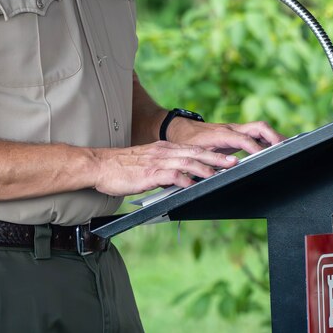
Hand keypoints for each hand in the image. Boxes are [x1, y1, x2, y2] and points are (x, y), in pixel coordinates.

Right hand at [88, 141, 241, 196]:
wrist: (99, 165)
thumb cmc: (119, 168)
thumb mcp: (146, 163)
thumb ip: (163, 168)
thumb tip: (179, 178)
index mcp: (163, 149)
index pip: (192, 149)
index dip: (212, 153)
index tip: (227, 157)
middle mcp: (163, 152)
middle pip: (195, 153)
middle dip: (216, 158)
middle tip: (234, 162)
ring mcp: (156, 162)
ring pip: (187, 161)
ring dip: (206, 168)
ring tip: (220, 173)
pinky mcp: (149, 174)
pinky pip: (171, 175)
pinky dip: (184, 179)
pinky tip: (193, 184)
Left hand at [163, 118, 284, 155]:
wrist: (180, 128)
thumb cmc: (186, 141)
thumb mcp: (194, 153)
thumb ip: (207, 161)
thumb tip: (224, 169)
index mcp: (221, 134)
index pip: (243, 139)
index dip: (256, 148)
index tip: (265, 157)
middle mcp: (231, 129)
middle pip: (259, 127)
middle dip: (274, 137)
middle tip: (285, 149)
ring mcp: (235, 129)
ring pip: (260, 128)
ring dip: (274, 137)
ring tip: (286, 149)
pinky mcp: (237, 133)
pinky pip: (256, 133)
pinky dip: (267, 139)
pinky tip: (274, 149)